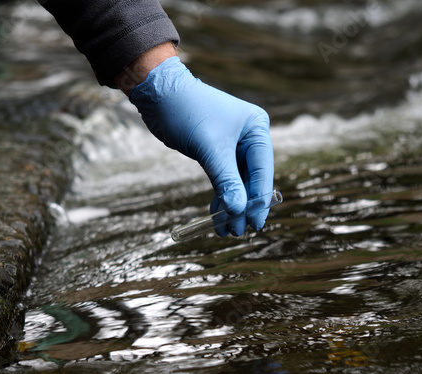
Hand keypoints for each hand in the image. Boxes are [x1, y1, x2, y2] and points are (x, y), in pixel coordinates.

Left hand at [129, 56, 273, 235]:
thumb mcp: (210, 149)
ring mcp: (233, 145)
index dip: (259, 199)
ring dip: (231, 204)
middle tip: (237, 231)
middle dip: (243, 205)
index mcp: (256, 128)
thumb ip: (226, 180)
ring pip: (236, 181)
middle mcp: (249, 137)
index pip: (263, 170)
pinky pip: (223, 178)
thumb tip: (238, 211)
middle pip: (251, 178)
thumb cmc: (187, 112)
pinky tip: (216, 214)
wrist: (159, 94)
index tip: (255, 223)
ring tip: (225, 230)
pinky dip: (220, 195)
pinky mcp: (216, 151)